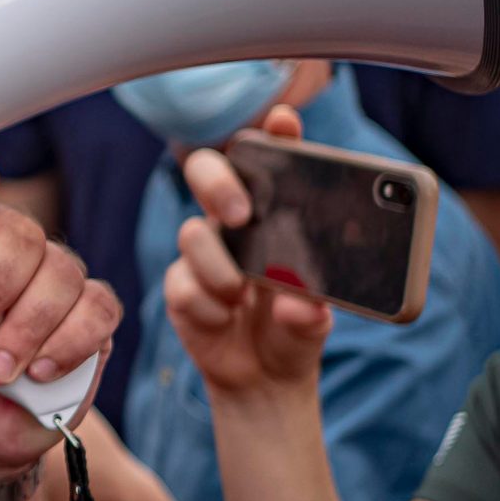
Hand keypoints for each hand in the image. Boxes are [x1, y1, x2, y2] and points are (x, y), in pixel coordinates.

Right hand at [163, 104, 330, 399]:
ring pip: (191, 233)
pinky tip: (224, 319)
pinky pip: (183, 284)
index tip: (283, 123)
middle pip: (208, 173)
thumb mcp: (317, 320)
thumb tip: (297, 305)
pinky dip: (208, 306)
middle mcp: (233, 225)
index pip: (270, 164)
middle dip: (218, 182)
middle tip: (241, 215)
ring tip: (242, 295)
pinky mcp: (181, 287)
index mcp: (273, 216)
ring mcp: (202, 254)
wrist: (265, 377)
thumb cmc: (294, 330)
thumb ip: (311, 312)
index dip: (274, 136)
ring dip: (218, 266)